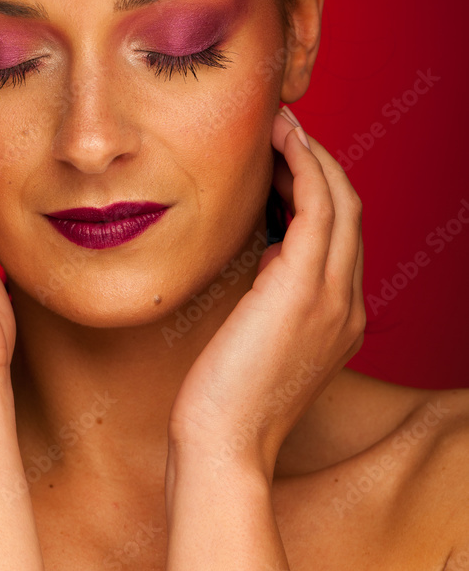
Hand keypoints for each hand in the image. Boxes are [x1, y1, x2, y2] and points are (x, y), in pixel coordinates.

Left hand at [167, 107, 365, 479]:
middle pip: (349, 210)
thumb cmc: (224, 395)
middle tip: (282, 130)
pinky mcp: (304, 287)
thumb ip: (274, 295)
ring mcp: (333, 295)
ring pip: (339, 200)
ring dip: (312, 154)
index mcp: (339, 317)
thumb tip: (266, 254)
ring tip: (278, 126)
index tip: (284, 159)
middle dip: (319, 162)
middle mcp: (347, 303)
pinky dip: (304, 166)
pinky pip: (317, 206)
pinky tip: (279, 145)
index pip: (339, 235)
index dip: (318, 189)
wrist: (221, 443)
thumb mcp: (261, 336)